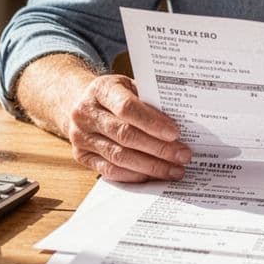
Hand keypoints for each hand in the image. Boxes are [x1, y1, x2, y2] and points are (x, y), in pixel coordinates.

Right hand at [64, 73, 192, 181]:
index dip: (152, 122)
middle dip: (158, 148)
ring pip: (118, 156)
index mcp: (101, 90)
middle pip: (125, 135)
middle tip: (183, 156)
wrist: (81, 102)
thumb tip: (183, 122)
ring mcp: (81, 136)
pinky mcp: (82, 156)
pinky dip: (134, 175)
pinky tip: (153, 176)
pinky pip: (109, 171)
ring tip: (174, 170)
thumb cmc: (115, 94)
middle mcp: (86, 113)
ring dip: (150, 166)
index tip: (175, 133)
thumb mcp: (130, 86)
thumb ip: (150, 100)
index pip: (127, 107)